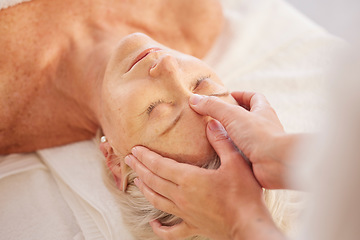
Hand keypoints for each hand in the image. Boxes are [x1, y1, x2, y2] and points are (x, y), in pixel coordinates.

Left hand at [125, 120, 279, 239]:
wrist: (249, 225)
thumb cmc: (244, 194)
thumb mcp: (235, 162)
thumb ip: (221, 142)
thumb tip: (211, 123)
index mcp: (189, 179)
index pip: (159, 165)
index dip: (145, 157)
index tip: (134, 149)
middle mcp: (181, 196)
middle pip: (153, 181)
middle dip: (139, 168)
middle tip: (128, 159)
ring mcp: (185, 213)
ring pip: (157, 200)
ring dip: (144, 189)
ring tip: (136, 180)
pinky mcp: (193, 226)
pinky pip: (171, 231)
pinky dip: (160, 228)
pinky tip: (153, 223)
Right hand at [189, 91, 300, 188]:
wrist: (276, 163)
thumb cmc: (260, 135)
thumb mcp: (232, 115)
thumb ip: (213, 106)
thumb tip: (194, 99)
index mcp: (263, 111)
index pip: (254, 97)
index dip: (241, 95)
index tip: (227, 96)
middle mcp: (265, 127)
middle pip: (249, 117)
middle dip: (233, 116)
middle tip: (215, 117)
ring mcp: (262, 144)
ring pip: (244, 136)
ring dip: (230, 135)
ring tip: (213, 135)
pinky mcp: (257, 160)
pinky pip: (242, 154)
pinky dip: (232, 153)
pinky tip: (220, 154)